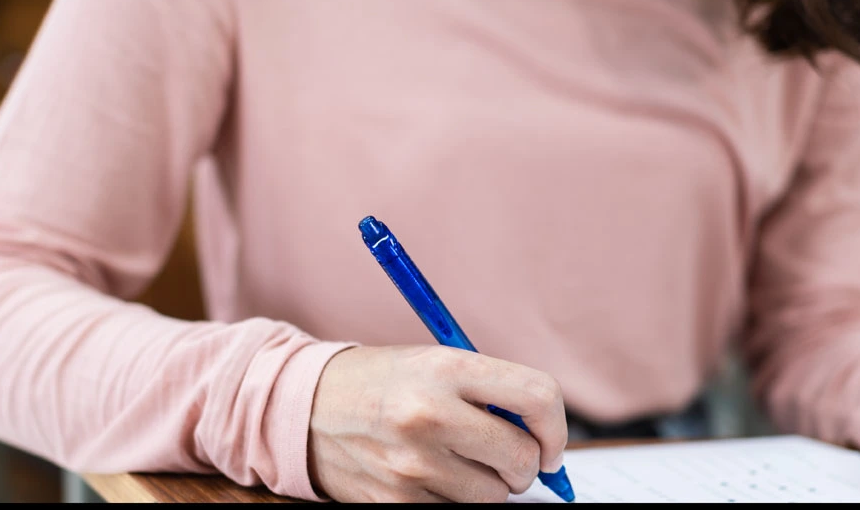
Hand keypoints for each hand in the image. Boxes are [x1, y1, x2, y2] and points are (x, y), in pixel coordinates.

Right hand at [308, 345, 567, 502]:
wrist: (304, 408)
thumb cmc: (382, 384)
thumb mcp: (433, 364)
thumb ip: (490, 394)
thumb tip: (546, 445)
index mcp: (446, 368)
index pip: (537, 397)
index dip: (555, 427)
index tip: (548, 442)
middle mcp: (430, 414)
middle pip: (521, 457)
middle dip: (522, 463)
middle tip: (501, 455)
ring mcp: (412, 463)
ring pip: (493, 496)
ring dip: (485, 485)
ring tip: (453, 460)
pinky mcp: (396, 501)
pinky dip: (452, 501)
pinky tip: (427, 477)